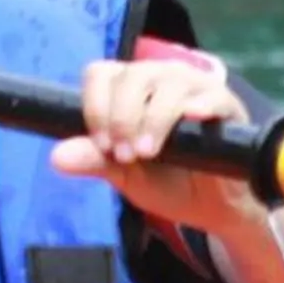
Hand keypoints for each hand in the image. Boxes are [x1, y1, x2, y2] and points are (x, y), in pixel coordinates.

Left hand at [50, 56, 261, 242]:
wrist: (212, 209)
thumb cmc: (166, 182)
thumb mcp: (124, 175)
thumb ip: (94, 161)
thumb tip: (56, 157)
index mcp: (130, 89)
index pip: (100, 74)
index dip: (95, 107)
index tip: (102, 145)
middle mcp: (160, 78)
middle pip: (132, 75)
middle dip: (121, 117)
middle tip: (124, 155)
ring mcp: (195, 87)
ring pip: (168, 83)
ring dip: (153, 118)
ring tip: (148, 153)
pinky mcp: (227, 104)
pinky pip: (213, 95)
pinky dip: (200, 104)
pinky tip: (192, 118)